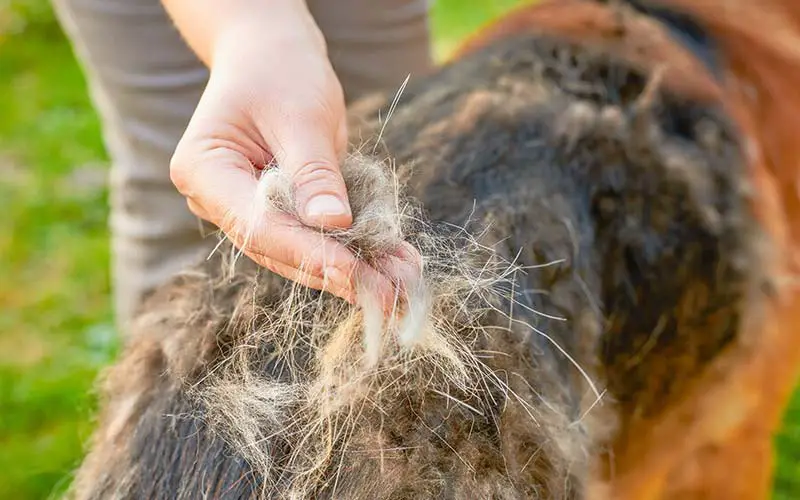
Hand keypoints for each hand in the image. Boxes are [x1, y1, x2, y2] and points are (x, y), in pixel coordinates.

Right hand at [167, 1, 390, 303]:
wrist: (274, 57)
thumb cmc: (281, 72)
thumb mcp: (302, 115)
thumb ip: (314, 172)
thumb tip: (333, 223)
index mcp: (203, 170)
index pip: (258, 225)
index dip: (310, 253)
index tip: (356, 273)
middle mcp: (216, 200)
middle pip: (278, 249)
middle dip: (337, 272)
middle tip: (390, 296)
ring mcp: (244, 211)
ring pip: (299, 253)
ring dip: (352, 269)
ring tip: (401, 282)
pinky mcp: (276, 214)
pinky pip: (314, 238)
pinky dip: (354, 250)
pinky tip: (394, 262)